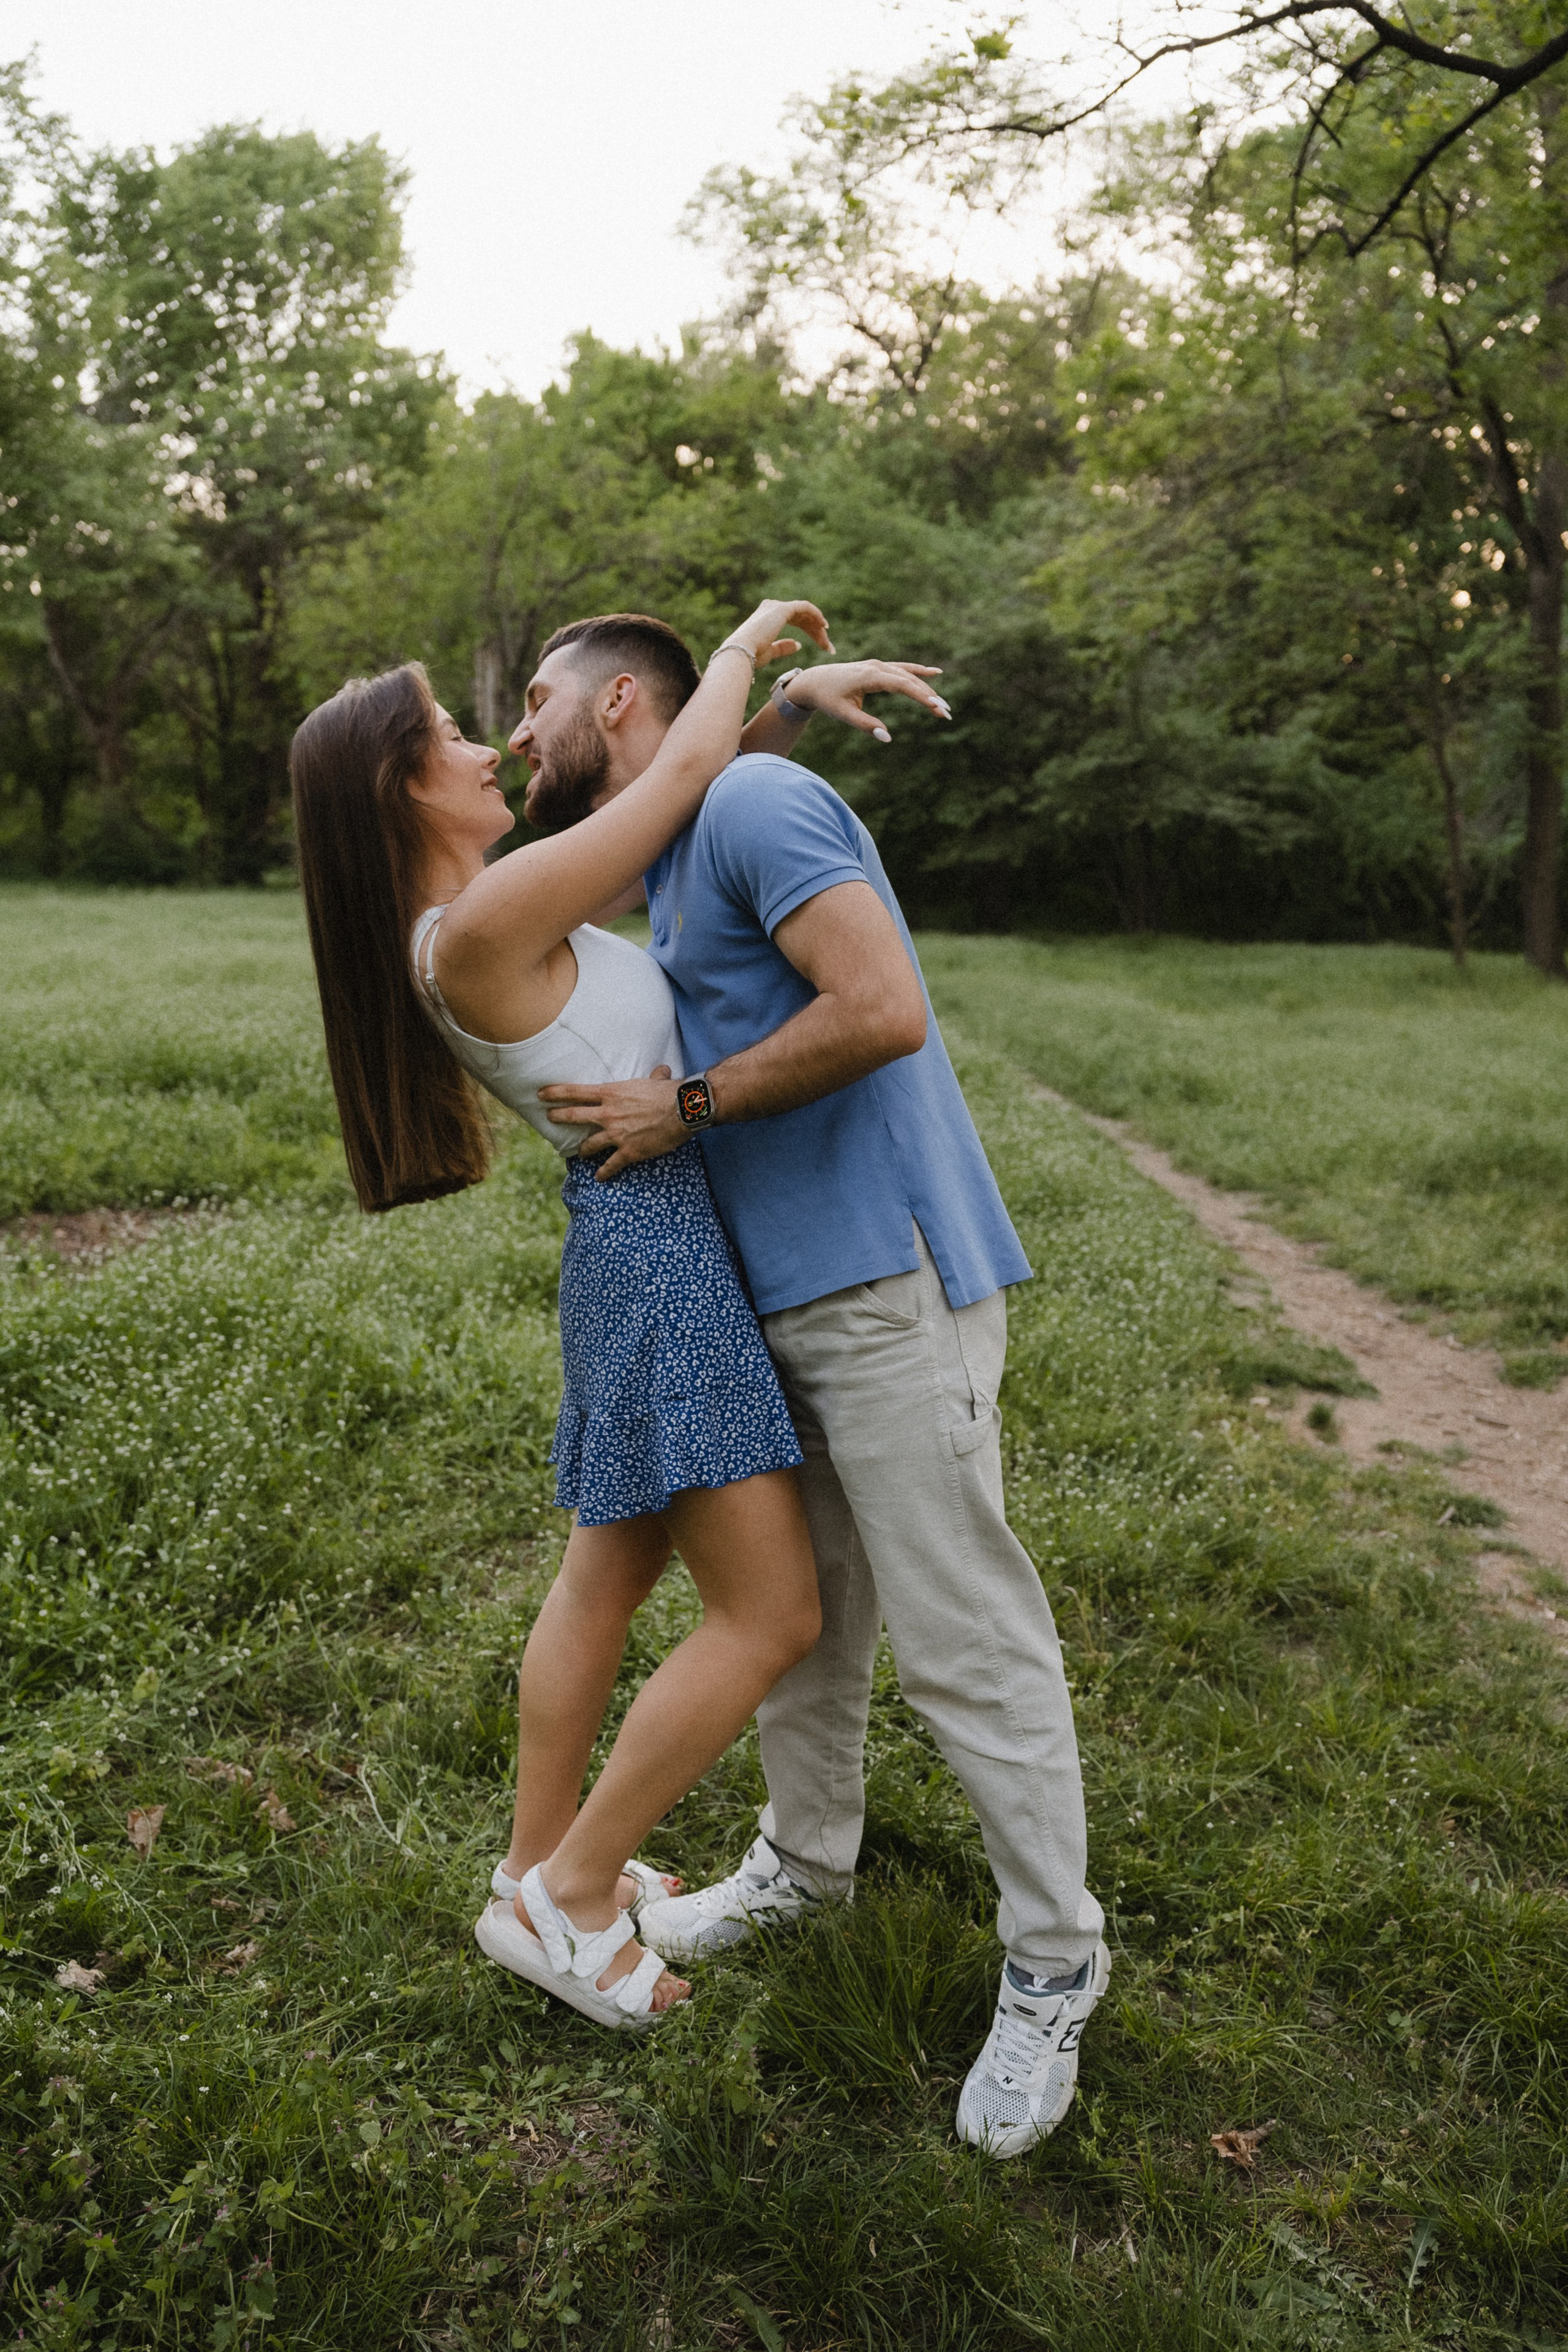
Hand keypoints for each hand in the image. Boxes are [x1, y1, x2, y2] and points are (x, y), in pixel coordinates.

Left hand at [538, 1066, 686, 1179]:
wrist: (682, 1111)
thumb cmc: (670, 1093)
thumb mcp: (657, 1081)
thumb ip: (654, 1077)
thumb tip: (662, 1071)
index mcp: (612, 1093)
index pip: (575, 1092)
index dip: (555, 1093)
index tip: (541, 1094)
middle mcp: (608, 1114)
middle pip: (575, 1116)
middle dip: (558, 1117)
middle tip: (548, 1118)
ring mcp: (616, 1134)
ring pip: (589, 1144)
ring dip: (582, 1150)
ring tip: (579, 1153)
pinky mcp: (628, 1152)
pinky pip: (611, 1165)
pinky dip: (604, 1172)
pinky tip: (599, 1177)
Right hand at [726, 598, 834, 670]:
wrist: (741, 652)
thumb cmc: (751, 656)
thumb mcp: (770, 652)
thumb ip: (783, 647)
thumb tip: (799, 644)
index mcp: (767, 617)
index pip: (795, 620)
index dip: (810, 631)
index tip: (822, 645)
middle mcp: (771, 607)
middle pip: (802, 618)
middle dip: (816, 632)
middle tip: (828, 647)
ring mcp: (776, 606)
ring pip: (805, 614)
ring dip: (818, 628)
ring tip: (827, 644)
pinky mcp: (783, 609)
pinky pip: (805, 607)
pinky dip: (816, 615)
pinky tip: (824, 626)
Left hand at [781, 659, 949, 741]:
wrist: (813, 681)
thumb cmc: (826, 698)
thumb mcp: (843, 714)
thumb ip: (865, 725)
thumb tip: (887, 738)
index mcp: (870, 676)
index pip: (902, 685)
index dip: (921, 696)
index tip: (936, 707)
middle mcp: (877, 666)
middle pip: (910, 680)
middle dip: (929, 696)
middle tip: (946, 713)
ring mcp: (878, 665)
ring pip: (908, 675)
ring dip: (927, 688)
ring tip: (943, 704)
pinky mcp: (878, 667)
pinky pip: (903, 669)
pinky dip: (919, 671)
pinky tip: (935, 673)